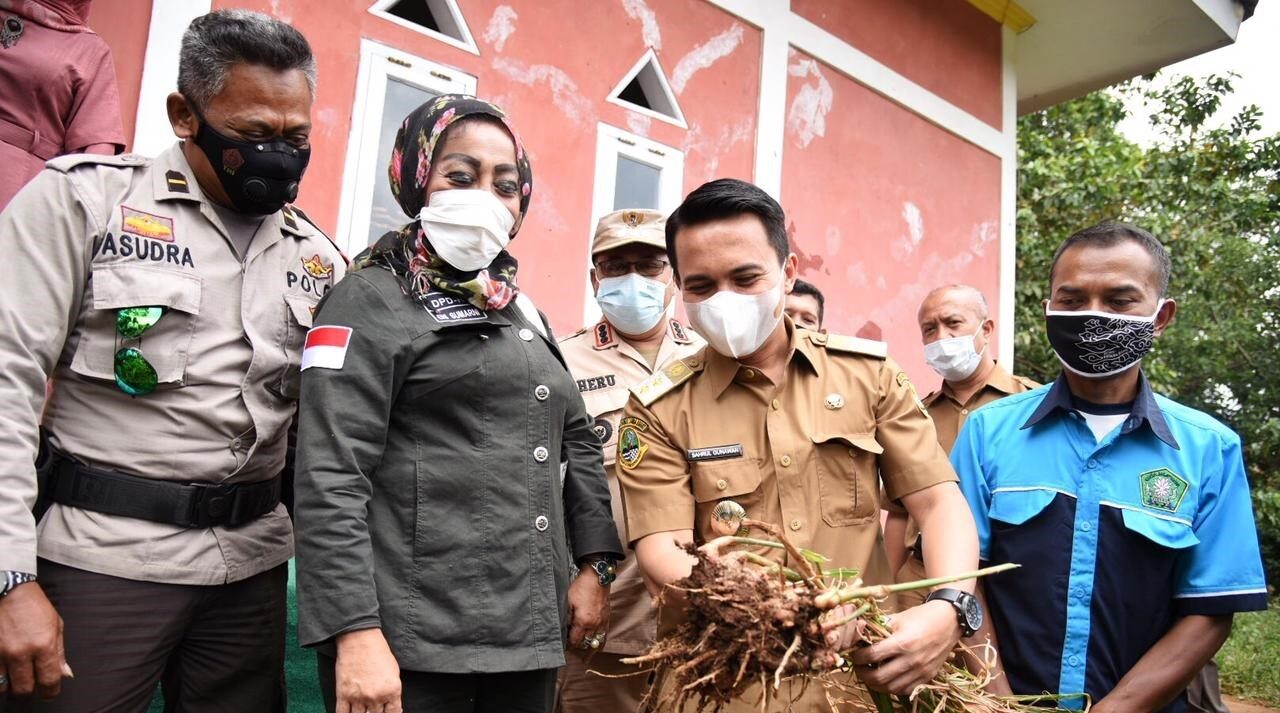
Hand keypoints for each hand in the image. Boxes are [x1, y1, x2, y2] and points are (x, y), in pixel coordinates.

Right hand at [0, 582, 66, 698]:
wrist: (7, 590)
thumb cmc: (33, 606)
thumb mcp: (55, 625)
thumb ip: (59, 653)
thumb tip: (65, 675)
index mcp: (43, 645)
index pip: (49, 681)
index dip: (50, 692)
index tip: (50, 692)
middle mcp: (21, 652)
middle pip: (24, 689)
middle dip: (30, 690)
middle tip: (32, 684)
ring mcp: (0, 653)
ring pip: (3, 687)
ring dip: (10, 685)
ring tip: (16, 675)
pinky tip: (4, 668)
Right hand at [335, 628, 400, 712]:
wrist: (359, 639)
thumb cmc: (378, 652)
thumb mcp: (394, 672)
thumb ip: (393, 692)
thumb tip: (392, 707)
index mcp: (392, 690)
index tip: (386, 711)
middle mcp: (376, 696)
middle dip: (376, 712)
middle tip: (373, 706)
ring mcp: (358, 697)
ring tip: (363, 706)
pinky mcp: (343, 694)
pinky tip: (350, 711)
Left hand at [567, 567, 608, 648]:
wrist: (597, 578)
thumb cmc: (580, 588)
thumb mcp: (568, 602)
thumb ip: (566, 618)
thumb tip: (562, 630)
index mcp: (583, 622)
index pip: (575, 641)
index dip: (568, 645)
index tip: (563, 647)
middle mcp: (595, 625)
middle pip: (586, 644)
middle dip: (578, 649)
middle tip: (571, 652)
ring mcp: (602, 622)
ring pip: (597, 643)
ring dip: (590, 650)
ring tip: (585, 658)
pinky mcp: (607, 618)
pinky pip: (605, 636)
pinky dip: (600, 643)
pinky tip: (597, 647)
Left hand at [842, 599, 960, 694]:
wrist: (949, 621)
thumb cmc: (922, 616)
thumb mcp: (898, 617)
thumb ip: (879, 627)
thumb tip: (858, 632)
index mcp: (903, 642)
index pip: (872, 655)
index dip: (858, 657)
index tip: (854, 654)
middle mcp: (912, 660)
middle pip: (879, 677)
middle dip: (863, 674)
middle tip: (858, 667)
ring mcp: (921, 671)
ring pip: (891, 688)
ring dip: (876, 684)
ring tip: (870, 675)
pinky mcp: (927, 677)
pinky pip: (906, 690)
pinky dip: (892, 688)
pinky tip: (886, 680)